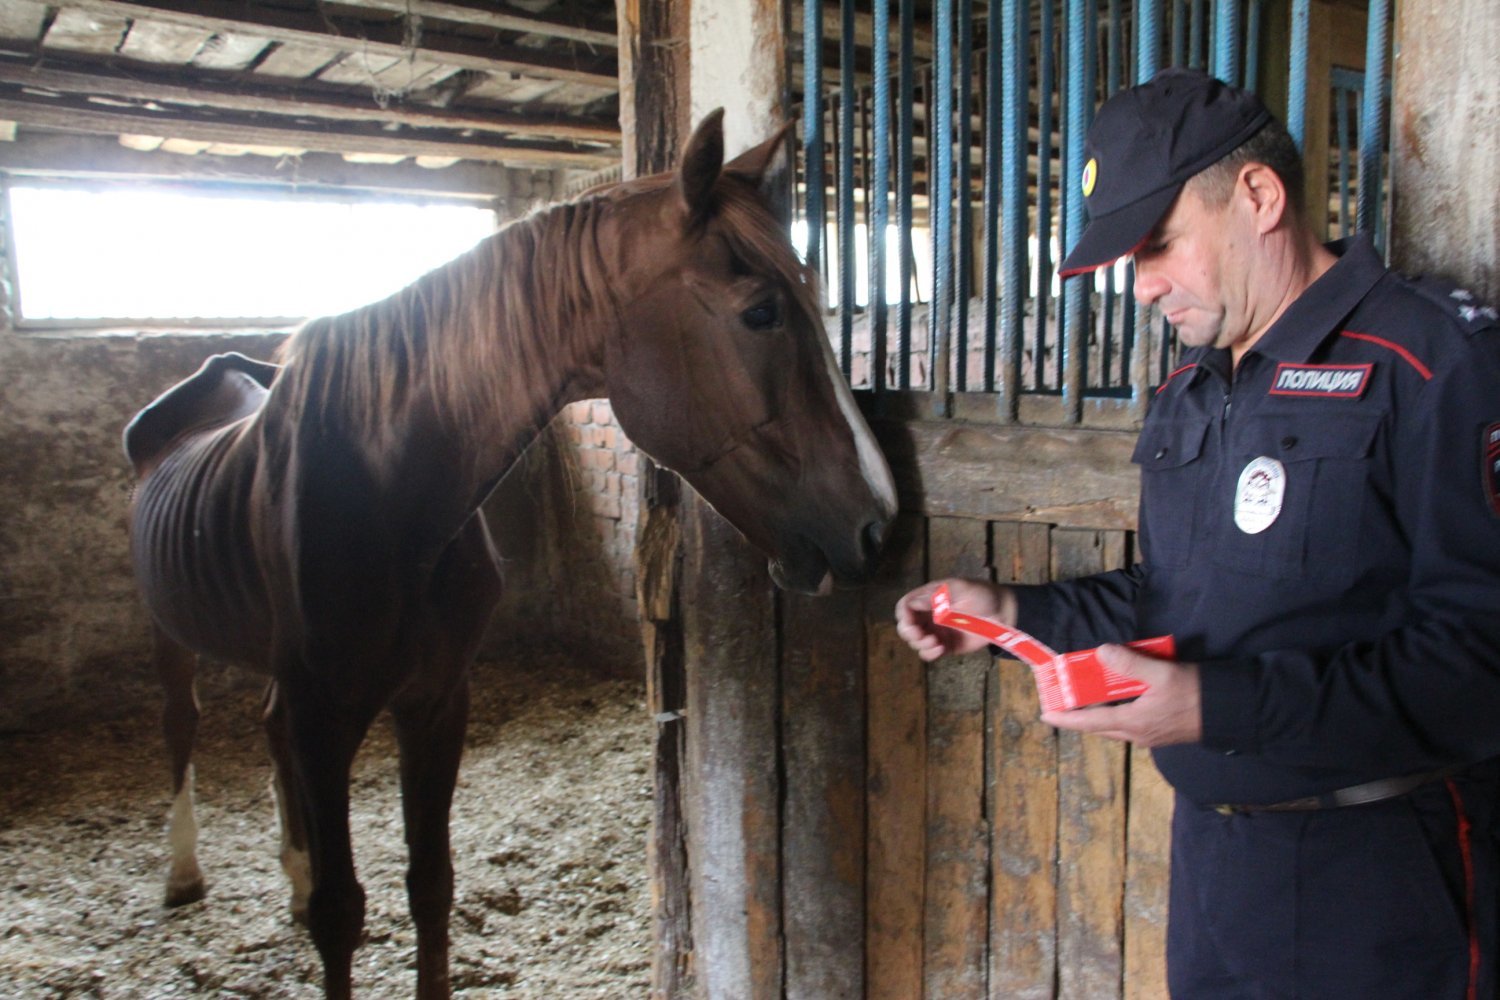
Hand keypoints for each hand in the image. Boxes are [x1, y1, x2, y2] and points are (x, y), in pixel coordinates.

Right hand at [894, 578, 1014, 661]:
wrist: (1002, 614)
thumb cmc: (983, 595)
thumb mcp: (961, 588)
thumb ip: (938, 594)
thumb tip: (914, 603)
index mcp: (929, 598)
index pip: (905, 606)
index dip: (903, 615)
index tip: (911, 622)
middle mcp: (929, 615)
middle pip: (905, 626)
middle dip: (909, 633)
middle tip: (921, 636)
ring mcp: (937, 631)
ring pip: (915, 642)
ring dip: (920, 644)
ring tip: (936, 643)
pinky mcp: (946, 646)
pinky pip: (929, 653)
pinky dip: (930, 653)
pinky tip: (941, 649)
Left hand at [1041, 643, 1201, 746]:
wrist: (1230, 712)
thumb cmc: (1196, 694)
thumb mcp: (1162, 675)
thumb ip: (1131, 664)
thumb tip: (1102, 651)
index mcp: (1133, 722)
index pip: (1090, 722)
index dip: (1066, 718)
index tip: (1045, 715)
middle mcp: (1138, 733)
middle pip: (1099, 726)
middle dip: (1079, 717)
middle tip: (1061, 706)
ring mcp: (1151, 735)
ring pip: (1115, 726)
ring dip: (1098, 715)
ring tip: (1085, 701)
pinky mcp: (1162, 731)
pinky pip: (1130, 724)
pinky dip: (1117, 713)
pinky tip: (1119, 701)